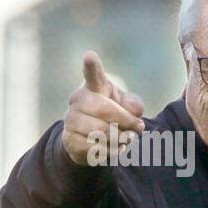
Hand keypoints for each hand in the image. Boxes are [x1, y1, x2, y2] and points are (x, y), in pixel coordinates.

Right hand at [61, 51, 145, 165]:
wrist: (93, 140)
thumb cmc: (114, 116)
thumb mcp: (128, 108)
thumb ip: (134, 105)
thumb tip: (133, 111)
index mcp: (95, 87)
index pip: (93, 74)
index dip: (92, 65)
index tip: (90, 56)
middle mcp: (78, 100)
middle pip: (105, 110)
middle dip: (126, 122)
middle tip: (138, 128)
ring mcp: (71, 119)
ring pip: (101, 131)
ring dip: (120, 139)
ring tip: (125, 139)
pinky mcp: (70, 139)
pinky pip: (95, 148)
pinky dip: (111, 151)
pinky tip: (113, 148)